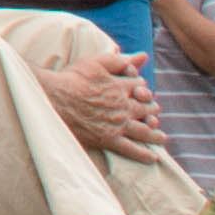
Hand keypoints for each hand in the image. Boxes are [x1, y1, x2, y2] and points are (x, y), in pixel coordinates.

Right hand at [41, 47, 167, 162]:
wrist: (53, 98)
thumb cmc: (71, 78)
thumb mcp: (94, 62)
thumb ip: (118, 59)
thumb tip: (143, 56)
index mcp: (120, 87)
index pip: (139, 86)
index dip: (141, 86)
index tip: (141, 89)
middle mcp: (123, 107)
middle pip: (145, 109)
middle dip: (151, 109)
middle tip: (154, 111)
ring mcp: (118, 125)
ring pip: (144, 131)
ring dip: (154, 134)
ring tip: (161, 137)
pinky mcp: (109, 139)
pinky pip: (131, 149)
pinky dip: (143, 154)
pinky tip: (152, 158)